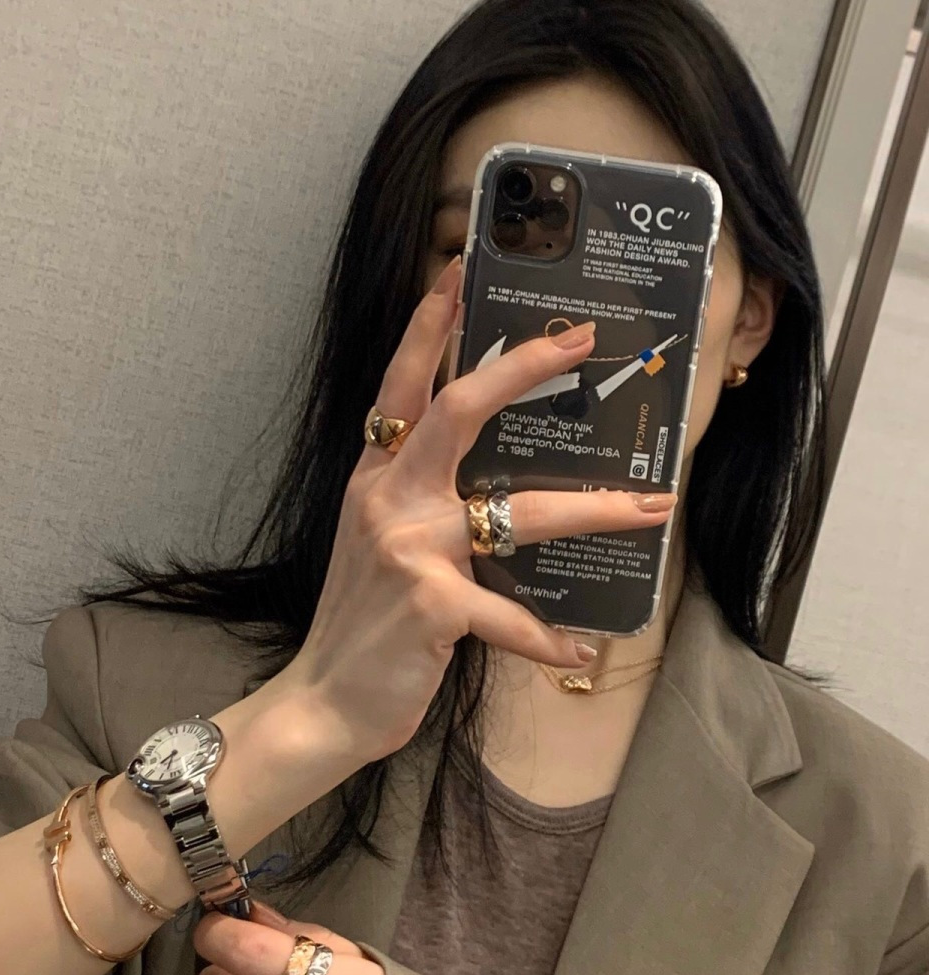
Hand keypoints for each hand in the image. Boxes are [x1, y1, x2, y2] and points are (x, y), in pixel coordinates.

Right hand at [270, 254, 675, 761]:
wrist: (322, 703)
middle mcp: (389, 499)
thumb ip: (420, 507)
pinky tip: (581, 655)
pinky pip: (512, 618)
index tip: (457, 272)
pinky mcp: (432, 605)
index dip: (429, 326)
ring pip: (518, 512)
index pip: (402, 387)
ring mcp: (409, 550)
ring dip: (594, 509)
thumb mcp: (378, 546)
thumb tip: (493, 488)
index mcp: (374, 479)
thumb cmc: (361, 625)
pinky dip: (551, 641)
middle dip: (522, 368)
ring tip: (651, 508)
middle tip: (580, 341)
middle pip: (458, 410)